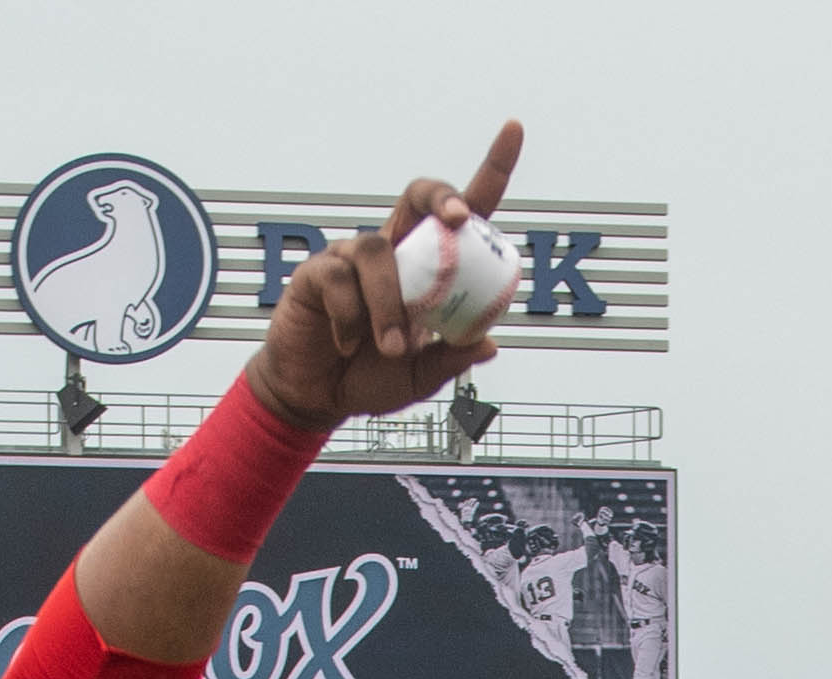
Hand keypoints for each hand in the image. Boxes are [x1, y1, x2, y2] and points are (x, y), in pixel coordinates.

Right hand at [245, 123, 524, 429]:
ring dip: (390, 303)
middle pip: (419, 194)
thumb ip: (453, 358)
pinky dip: (352, 319)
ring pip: (379, 251)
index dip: (491, 169)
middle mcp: (394, 250)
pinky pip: (340, 281)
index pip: (463, 213)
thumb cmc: (374, 375)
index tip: (514, 129)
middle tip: (457, 219)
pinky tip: (348, 344)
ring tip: (392, 348)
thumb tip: (489, 343)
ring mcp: (353, 257)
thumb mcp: (424, 376)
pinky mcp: (317, 272)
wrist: (317, 395)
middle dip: (441, 196)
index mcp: (428, 266)